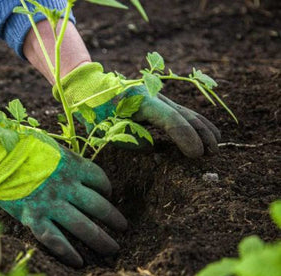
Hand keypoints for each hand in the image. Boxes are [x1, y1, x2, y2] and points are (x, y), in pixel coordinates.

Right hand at [0, 131, 126, 267]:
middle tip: (123, 228)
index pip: (100, 180)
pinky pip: (55, 240)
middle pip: (98, 206)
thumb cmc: (25, 147)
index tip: (107, 194)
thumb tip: (82, 173)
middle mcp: (67, 185)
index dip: (107, 188)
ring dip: (100, 239)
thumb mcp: (54, 149)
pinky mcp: (33, 217)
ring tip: (113, 249)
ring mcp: (51, 203)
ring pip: (83, 226)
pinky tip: (80, 262)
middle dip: (113, 219)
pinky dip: (68, 253)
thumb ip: (70, 162)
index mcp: (73, 165)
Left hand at [53, 63, 220, 157]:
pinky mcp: (158, 101)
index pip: (171, 121)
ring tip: (216, 142)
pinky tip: (203, 130)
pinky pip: (180, 112)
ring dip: (203, 127)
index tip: (196, 155)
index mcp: (142, 102)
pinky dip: (194, 122)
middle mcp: (155, 96)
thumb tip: (153, 147)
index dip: (186, 137)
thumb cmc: (97, 111)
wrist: (93, 87)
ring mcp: (158, 97)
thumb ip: (132, 140)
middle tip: (213, 152)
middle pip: (185, 114)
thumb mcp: (107, 129)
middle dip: (202, 133)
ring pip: (186, 111)